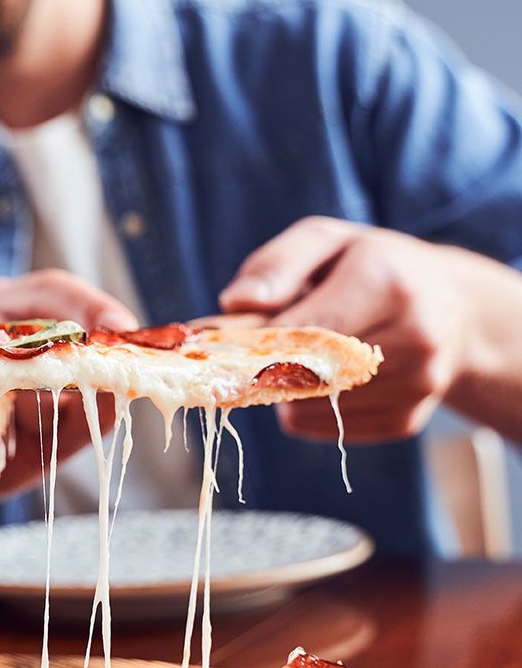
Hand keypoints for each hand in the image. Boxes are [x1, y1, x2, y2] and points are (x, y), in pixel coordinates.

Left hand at [219, 217, 471, 442]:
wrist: (452, 308)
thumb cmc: (372, 267)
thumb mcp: (327, 240)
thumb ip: (277, 264)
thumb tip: (234, 304)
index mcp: (390, 281)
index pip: (309, 328)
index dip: (257, 343)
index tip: (214, 346)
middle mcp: (415, 337)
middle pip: (309, 372)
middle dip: (264, 367)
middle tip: (234, 358)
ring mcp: (418, 384)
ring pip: (314, 406)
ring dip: (284, 389)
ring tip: (291, 358)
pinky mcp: (407, 420)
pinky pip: (329, 427)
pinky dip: (308, 409)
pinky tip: (320, 379)